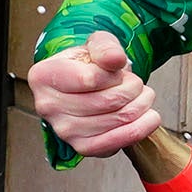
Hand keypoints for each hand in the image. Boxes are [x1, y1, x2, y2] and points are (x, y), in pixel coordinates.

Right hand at [26, 34, 161, 155]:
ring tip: (141, 95)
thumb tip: (115, 59)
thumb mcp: (94, 45)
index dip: (114, 74)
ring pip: (118, 119)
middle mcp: (47, 106)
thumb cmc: (87, 64)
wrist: (83, 86)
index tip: (118, 70)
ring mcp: (63, 130)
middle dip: (133, 88)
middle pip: (107, 101)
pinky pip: (118, 141)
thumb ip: (105, 47)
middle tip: (135, 83)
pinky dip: (141, 128)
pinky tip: (148, 116)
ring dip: (141, 105)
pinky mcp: (81, 147)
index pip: (90, 79)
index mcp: (43, 76)